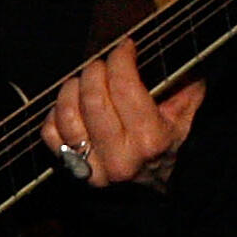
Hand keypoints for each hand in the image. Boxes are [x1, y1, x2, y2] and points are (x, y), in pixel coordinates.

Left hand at [41, 37, 207, 189]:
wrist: (155, 190)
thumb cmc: (170, 145)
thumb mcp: (186, 116)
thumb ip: (186, 85)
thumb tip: (177, 50)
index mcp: (151, 140)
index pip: (125, 87)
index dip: (121, 59)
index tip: (125, 47)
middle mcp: (120, 157)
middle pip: (93, 98)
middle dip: (96, 69)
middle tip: (103, 63)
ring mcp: (93, 167)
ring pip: (67, 114)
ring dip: (73, 87)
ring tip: (85, 80)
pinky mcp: (73, 170)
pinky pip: (50, 133)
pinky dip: (56, 112)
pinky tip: (72, 104)